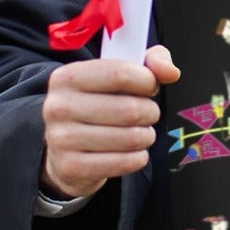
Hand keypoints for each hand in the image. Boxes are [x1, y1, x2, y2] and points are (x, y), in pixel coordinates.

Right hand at [40, 44, 180, 199]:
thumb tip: (170, 72)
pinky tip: (132, 152)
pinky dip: (138, 158)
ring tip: (140, 132)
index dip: (147, 81)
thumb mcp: (118, 74)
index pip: (120, 73)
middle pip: (130, 109)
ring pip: (130, 138)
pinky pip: (124, 163)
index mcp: (67, 77)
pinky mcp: (71, 167)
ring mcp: (61, 139)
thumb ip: (150, 62)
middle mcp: (58, 106)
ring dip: (146, 136)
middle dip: (150, 112)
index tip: (150, 87)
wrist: (65, 149)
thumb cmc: (99, 104)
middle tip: (147, 114)